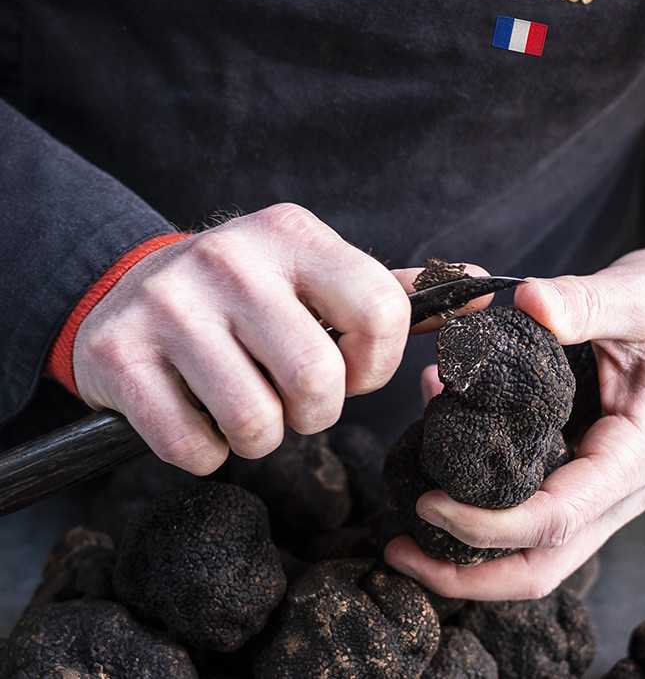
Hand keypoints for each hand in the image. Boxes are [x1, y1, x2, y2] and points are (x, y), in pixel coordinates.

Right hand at [74, 203, 486, 473]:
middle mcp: (231, 259)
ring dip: (258, 438)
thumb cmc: (245, 295)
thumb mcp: (313, 276)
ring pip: (256, 424)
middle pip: (318, 382)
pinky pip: (194, 447)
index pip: (382, 311)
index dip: (376, 366)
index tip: (351, 372)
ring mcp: (170, 305)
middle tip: (291, 398)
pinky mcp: (121, 355)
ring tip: (243, 405)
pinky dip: (205, 451)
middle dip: (313, 413)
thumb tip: (482, 292)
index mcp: (292, 233)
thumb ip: (393, 291)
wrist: (127, 288)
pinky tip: (195, 414)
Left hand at [385, 246, 644, 599]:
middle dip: (466, 573)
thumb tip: (530, 303)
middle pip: (540, 565)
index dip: (488, 526)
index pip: (556, 520)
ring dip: (465, 543)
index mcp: (632, 456)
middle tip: (397, 549)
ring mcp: (594, 484)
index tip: (429, 502)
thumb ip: (587, 302)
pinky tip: (435, 435)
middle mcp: (614, 488)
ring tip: (404, 504)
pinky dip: (475, 490)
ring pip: (530, 548)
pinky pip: (525, 501)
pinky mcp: (575, 466)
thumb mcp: (639, 299)